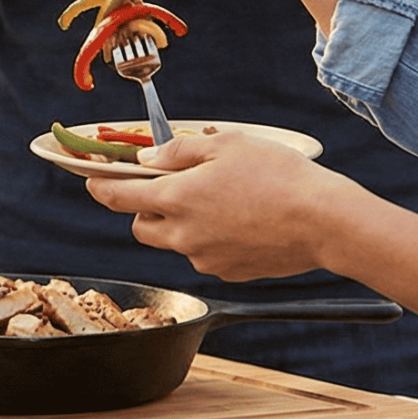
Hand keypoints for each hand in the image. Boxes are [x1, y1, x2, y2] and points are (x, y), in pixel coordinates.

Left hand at [81, 130, 357, 280]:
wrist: (325, 222)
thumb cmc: (279, 176)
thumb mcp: (226, 145)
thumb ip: (178, 152)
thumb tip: (149, 159)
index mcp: (175, 200)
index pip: (116, 198)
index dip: (99, 188)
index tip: (92, 182)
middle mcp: (183, 236)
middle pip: (140, 227)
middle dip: (144, 209)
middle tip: (168, 189)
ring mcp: (205, 259)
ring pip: (175, 242)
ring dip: (180, 225)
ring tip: (216, 202)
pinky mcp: (229, 273)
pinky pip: (205, 254)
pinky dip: (211, 239)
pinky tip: (241, 221)